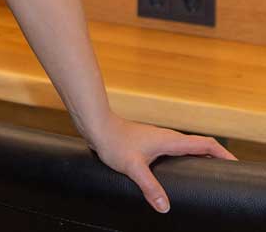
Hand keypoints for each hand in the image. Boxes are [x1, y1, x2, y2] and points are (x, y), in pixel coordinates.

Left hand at [88, 112, 237, 213]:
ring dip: (199, 158)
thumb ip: (149, 186)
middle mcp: (167, 137)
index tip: (235, 165)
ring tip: (206, 176)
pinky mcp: (149, 143)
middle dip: (215, 158)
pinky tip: (178, 172)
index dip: (222, 153)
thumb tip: (165, 207)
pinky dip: (184, 159)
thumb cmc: (113, 141)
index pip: (205, 143)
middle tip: (225, 175)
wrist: (97, 125)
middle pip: (199, 146)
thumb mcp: (133, 167)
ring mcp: (158, 139)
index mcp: (170, 140)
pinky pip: (174, 151)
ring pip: (185, 148)